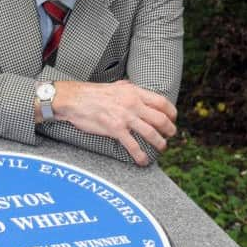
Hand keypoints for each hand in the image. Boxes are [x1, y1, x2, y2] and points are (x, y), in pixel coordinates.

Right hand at [54, 80, 176, 165]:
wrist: (74, 100)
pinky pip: (133, 145)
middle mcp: (132, 103)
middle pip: (161, 119)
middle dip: (170, 130)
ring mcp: (124, 117)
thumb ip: (127, 87)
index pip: (161, 102)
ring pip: (151, 133)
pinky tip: (143, 160)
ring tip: (161, 147)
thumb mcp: (114, 85)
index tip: (172, 118)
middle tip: (170, 135)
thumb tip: (134, 87)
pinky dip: (140, 155)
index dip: (171, 112)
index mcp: (133, 91)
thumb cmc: (92, 93)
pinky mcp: (115, 129)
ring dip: (160, 143)